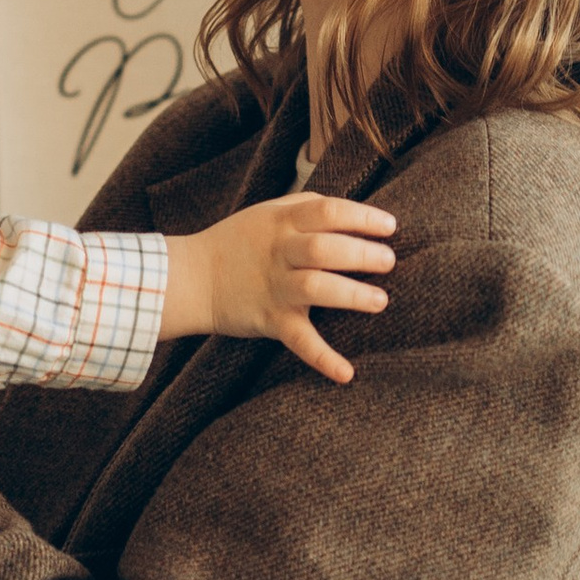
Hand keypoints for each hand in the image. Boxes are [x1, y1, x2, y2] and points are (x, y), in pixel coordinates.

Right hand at [158, 190, 397, 380]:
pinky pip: (299, 340)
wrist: (190, 277)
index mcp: (282, 223)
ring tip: (381, 300)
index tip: (390, 227)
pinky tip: (347, 373)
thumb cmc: (236, 242)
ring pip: (318, 288)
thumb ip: (306, 207)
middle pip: (326, 248)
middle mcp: (280, 252)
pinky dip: (323, 358)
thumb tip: (352, 211)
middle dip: (363, 254)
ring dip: (353, 295)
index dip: (363, 217)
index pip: (329, 211)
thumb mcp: (267, 212)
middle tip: (389, 261)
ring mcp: (275, 287)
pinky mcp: (270, 319)